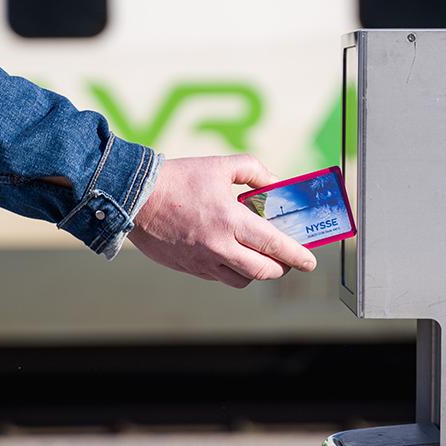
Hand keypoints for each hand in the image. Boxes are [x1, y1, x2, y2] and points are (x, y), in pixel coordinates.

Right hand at [128, 155, 316, 287]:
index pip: (274, 246)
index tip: (310, 261)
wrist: (135, 198)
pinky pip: (218, 277)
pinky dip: (231, 271)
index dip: (297, 256)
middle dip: (281, 268)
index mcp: (230, 220)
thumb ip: (254, 171)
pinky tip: (232, 255)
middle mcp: (219, 246)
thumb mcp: (221, 166)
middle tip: (287, 260)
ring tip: (259, 258)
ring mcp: (202, 261)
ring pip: (241, 280)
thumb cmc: (179, 179)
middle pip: (262, 271)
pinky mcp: (188, 267)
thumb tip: (276, 183)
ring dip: (256, 272)